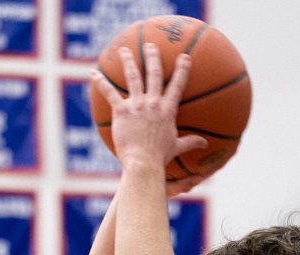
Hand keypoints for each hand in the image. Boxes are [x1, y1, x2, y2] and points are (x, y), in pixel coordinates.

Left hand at [91, 45, 207, 172]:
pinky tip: (94, 74)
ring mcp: (137, 105)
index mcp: (167, 111)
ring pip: (132, 77)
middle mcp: (153, 103)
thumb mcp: (177, 148)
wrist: (143, 163)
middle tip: (150, 45)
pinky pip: (109, 93)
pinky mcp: (122, 111)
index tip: (184, 57)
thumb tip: (205, 144)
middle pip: (153, 74)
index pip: (176, 86)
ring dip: (128, 61)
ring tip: (125, 50)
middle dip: (152, 57)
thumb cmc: (160, 158)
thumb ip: (190, 142)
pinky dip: (101, 83)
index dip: (181, 70)